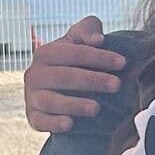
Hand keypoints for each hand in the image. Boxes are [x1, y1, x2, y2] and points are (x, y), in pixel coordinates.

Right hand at [24, 15, 125, 132]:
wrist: (58, 87)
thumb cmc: (73, 59)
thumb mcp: (79, 39)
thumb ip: (88, 30)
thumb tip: (98, 40)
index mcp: (45, 53)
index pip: (74, 53)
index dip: (99, 57)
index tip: (122, 63)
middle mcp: (35, 74)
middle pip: (64, 77)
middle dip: (92, 80)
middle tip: (117, 85)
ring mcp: (32, 97)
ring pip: (50, 101)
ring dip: (73, 104)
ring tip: (96, 108)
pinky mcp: (34, 117)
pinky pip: (40, 122)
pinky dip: (53, 123)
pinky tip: (70, 124)